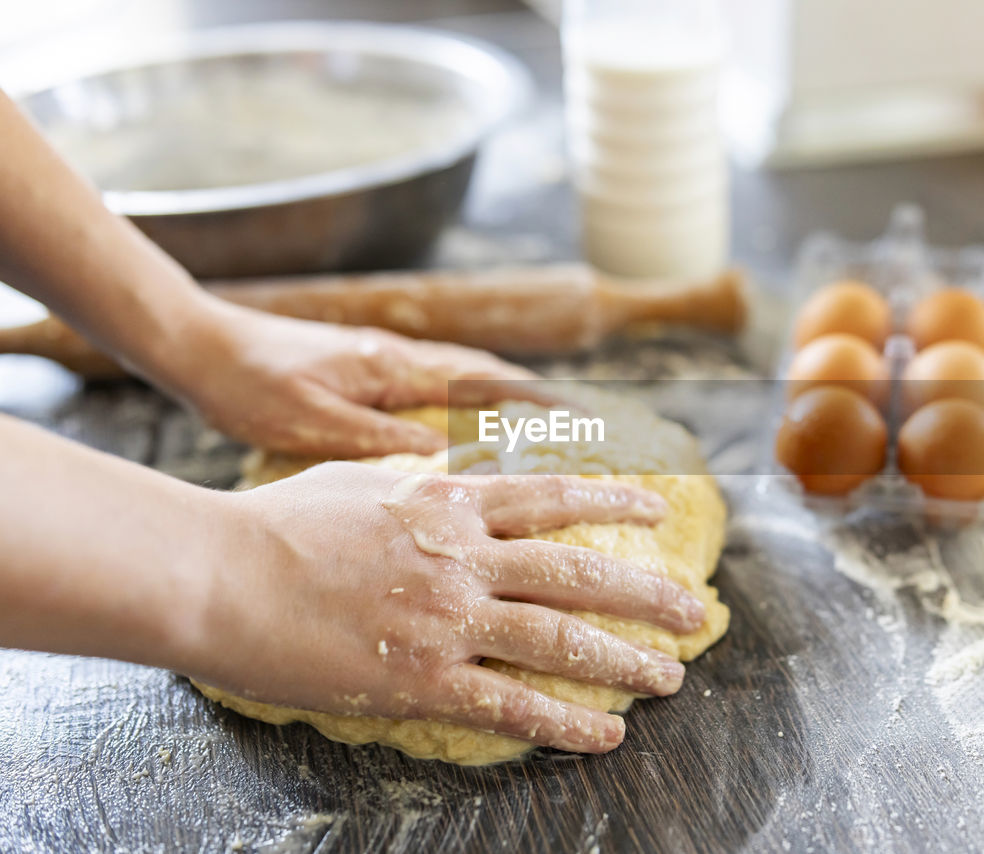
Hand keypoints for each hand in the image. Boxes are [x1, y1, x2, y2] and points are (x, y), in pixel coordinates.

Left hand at [162, 300, 552, 456]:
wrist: (198, 346)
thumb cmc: (248, 385)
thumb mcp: (312, 422)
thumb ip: (379, 442)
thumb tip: (446, 465)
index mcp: (393, 367)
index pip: (486, 380)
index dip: (540, 401)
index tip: (590, 418)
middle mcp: (400, 358)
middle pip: (489, 373)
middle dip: (541, 398)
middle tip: (591, 424)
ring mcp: (386, 362)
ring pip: (466, 377)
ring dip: (511, 399)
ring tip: (551, 431)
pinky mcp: (368, 373)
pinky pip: (438, 387)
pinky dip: (472, 402)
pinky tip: (475, 431)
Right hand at [191, 463, 704, 753]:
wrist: (218, 573)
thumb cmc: (278, 523)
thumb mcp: (360, 479)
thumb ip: (418, 479)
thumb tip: (451, 469)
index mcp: (448, 501)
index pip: (551, 496)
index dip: (612, 500)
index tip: (658, 509)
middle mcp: (463, 556)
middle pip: (576, 570)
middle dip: (645, 591)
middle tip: (693, 609)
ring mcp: (447, 619)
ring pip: (559, 638)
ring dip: (624, 659)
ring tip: (671, 677)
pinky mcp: (422, 679)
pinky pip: (511, 705)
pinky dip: (564, 723)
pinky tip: (606, 736)